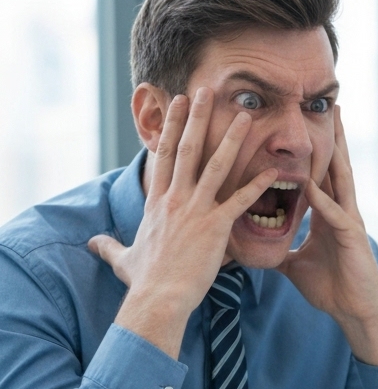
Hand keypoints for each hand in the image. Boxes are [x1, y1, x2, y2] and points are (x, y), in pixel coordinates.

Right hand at [88, 88, 277, 357]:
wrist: (158, 298)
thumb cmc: (144, 282)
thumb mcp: (122, 258)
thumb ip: (109, 246)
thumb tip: (92, 243)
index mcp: (158, 203)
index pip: (165, 156)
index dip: (173, 128)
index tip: (179, 104)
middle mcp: (175, 200)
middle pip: (188, 149)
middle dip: (198, 117)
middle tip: (208, 90)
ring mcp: (195, 210)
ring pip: (217, 166)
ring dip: (233, 139)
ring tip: (247, 116)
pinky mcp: (215, 227)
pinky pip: (241, 200)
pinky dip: (258, 184)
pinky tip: (275, 171)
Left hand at [277, 108, 377, 365]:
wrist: (356, 311)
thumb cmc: (332, 288)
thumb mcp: (295, 265)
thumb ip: (279, 250)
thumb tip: (255, 248)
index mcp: (328, 215)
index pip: (321, 175)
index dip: (316, 151)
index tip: (310, 125)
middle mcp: (341, 212)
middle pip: (337, 167)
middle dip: (335, 137)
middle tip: (332, 105)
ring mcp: (348, 222)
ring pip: (343, 180)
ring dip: (338, 153)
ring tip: (335, 126)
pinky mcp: (351, 238)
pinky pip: (335, 214)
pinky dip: (323, 199)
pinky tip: (312, 184)